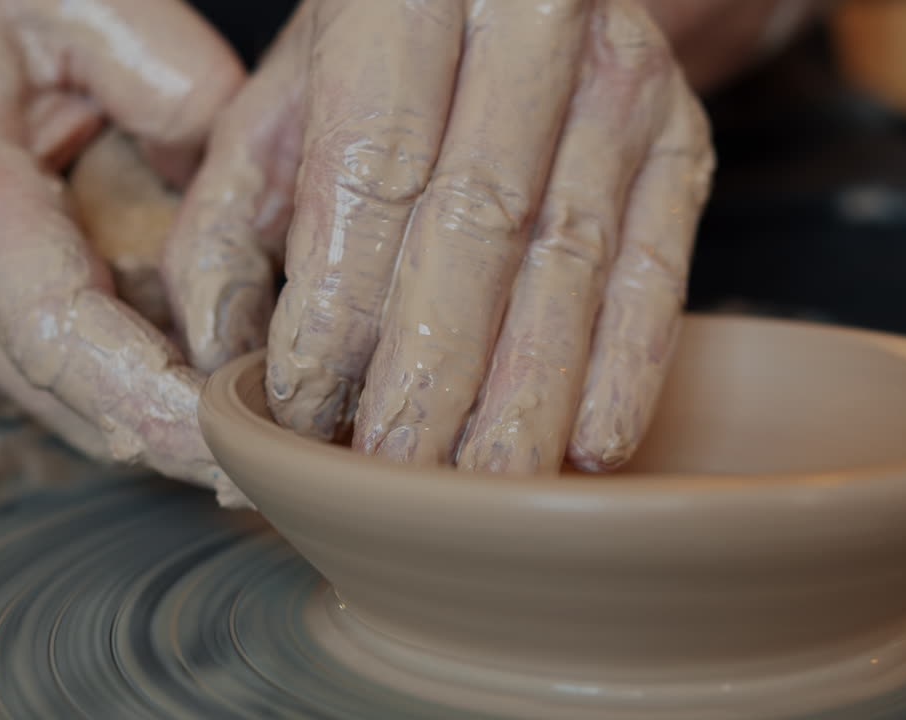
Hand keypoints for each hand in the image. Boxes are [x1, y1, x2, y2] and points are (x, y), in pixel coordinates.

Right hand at [0, 0, 248, 503]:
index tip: (239, 444)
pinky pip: (71, 393)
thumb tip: (231, 191)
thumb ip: (174, 84)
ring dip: (174, 401)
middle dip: (194, 426)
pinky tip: (186, 339)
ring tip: (248, 365)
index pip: (62, 333)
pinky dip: (140, 379)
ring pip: (85, 410)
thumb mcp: (86, 5)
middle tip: (290, 431)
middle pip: (85, 400)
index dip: (156, 403)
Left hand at [166, 0, 714, 472]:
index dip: (340, 311)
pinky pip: (659, 267)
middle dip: (432, 374)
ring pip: (572, 262)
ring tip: (481, 490)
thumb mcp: (277, 99)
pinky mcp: (684, 138)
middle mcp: (534, 20)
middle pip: (478, 228)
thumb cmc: (377, 47)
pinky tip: (590, 444)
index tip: (307, 417)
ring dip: (526, 394)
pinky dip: (628, 366)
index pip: (373, 175)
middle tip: (392, 479)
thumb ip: (230, 221)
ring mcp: (623, 81)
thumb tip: (221, 367)